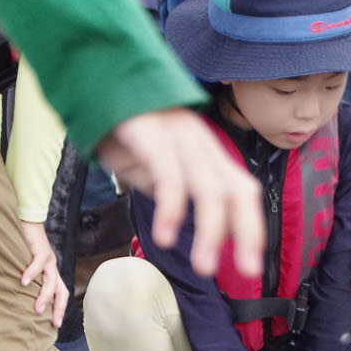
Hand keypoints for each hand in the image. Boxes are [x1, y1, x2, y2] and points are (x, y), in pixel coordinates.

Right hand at [18, 221, 69, 327]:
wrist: (27, 220)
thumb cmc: (24, 245)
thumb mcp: (26, 265)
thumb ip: (26, 279)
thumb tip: (17, 296)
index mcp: (51, 272)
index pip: (61, 293)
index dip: (60, 309)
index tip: (56, 325)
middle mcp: (52, 267)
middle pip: (60, 290)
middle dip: (58, 308)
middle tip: (53, 323)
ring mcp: (48, 258)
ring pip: (51, 280)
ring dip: (44, 296)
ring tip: (37, 309)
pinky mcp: (40, 248)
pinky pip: (38, 263)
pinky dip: (31, 273)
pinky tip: (23, 282)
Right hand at [96, 108, 264, 278]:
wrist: (98, 79)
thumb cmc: (127, 130)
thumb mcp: (157, 168)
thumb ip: (177, 193)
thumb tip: (196, 225)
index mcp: (208, 155)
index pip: (243, 192)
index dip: (252, 229)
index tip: (250, 267)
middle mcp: (202, 146)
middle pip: (239, 191)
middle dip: (248, 234)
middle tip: (246, 271)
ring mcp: (181, 139)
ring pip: (210, 189)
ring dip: (211, 232)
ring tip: (204, 267)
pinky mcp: (153, 135)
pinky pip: (170, 176)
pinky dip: (172, 210)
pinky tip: (165, 237)